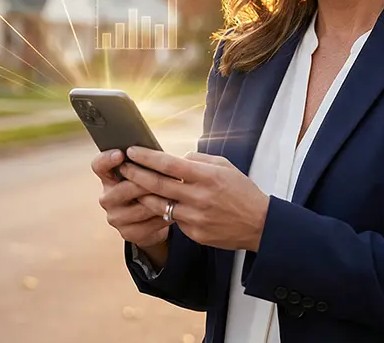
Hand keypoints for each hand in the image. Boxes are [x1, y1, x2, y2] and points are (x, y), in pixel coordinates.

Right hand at [92, 149, 171, 249]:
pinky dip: (165, 216)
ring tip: (177, 194)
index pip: (99, 165)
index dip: (107, 159)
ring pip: (141, 207)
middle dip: (147, 182)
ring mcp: (115, 217)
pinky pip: (150, 224)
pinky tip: (176, 210)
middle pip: (124, 188)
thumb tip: (158, 153)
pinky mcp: (128, 233)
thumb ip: (145, 164)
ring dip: (161, 200)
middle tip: (167, 177)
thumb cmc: (148, 188)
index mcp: (108, 178)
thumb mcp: (143, 174)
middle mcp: (107, 198)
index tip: (120, 153)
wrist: (150, 221)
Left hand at [119, 147, 269, 251]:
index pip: (169, 164)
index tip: (132, 150)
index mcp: (207, 176)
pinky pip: (174, 219)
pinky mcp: (194, 234)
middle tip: (123, 167)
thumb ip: (198, 160)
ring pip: (160, 205)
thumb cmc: (242, 191)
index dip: (147, 157)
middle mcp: (199, 197)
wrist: (260, 224)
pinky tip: (159, 203)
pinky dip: (166, 211)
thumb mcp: (225, 166)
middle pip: (157, 185)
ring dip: (143, 195)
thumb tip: (176, 159)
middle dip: (135, 174)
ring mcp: (195, 217)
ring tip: (132, 186)